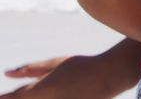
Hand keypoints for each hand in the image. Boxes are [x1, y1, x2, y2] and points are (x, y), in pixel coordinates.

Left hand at [2, 55, 118, 98]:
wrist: (110, 76)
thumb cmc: (82, 66)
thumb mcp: (55, 63)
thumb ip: (30, 69)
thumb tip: (6, 72)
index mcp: (37, 91)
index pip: (9, 98)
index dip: (2, 97)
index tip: (1, 94)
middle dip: (16, 97)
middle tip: (31, 89)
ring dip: (30, 98)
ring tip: (49, 89)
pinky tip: (58, 93)